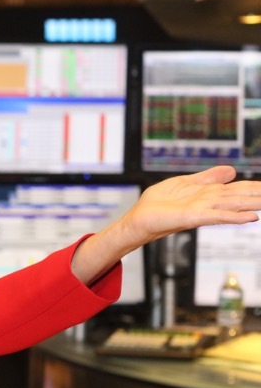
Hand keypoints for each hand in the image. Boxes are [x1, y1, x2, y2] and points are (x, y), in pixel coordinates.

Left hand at [73, 166, 260, 284]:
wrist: (139, 218)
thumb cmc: (159, 203)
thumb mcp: (186, 183)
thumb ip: (209, 177)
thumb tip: (231, 169)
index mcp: (209, 194)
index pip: (238, 189)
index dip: (255, 187)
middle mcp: (209, 202)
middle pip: (240, 196)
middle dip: (259, 195)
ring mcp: (203, 210)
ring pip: (234, 205)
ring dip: (254, 204)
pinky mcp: (193, 217)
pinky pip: (217, 216)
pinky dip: (234, 216)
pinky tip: (251, 217)